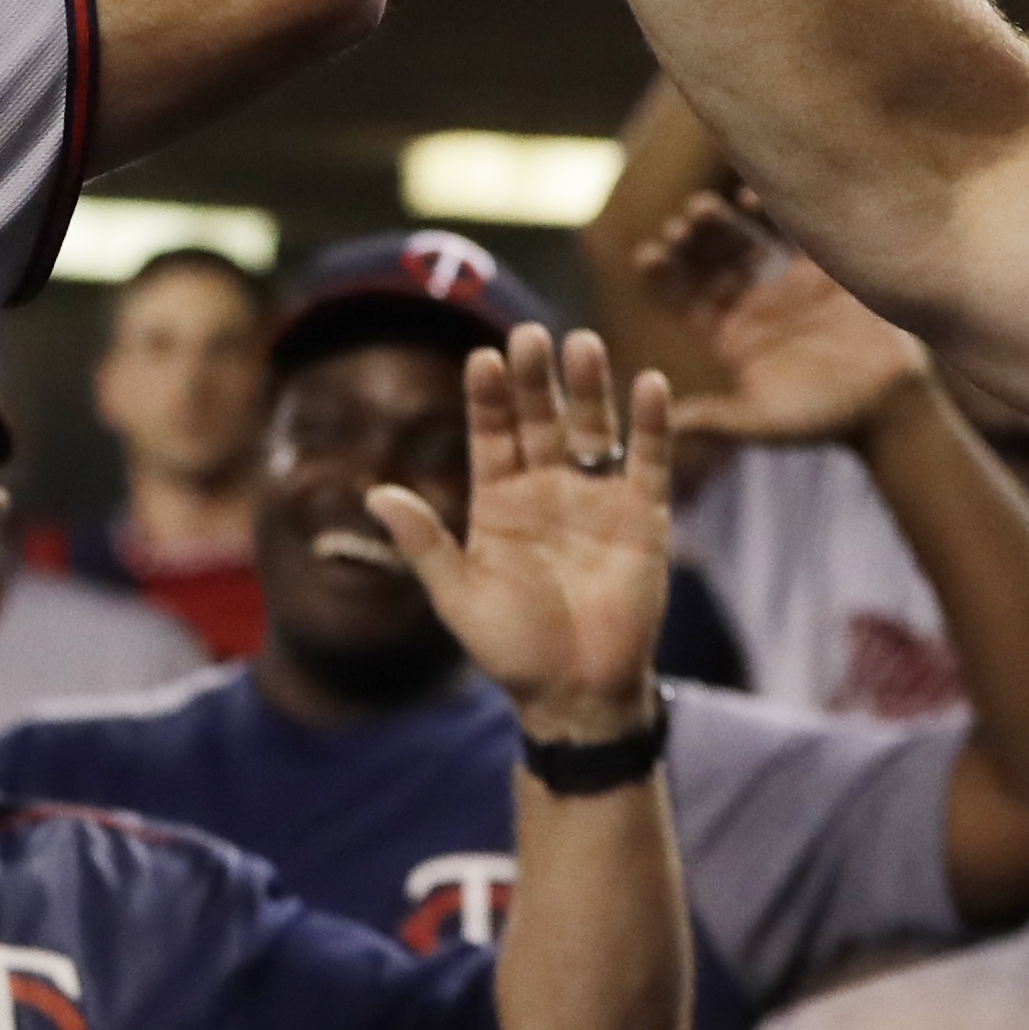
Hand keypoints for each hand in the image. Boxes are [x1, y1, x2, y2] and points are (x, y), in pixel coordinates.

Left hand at [368, 325, 670, 744]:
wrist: (576, 695)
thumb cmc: (512, 649)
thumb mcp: (458, 596)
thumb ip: (424, 543)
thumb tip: (375, 494)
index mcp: (499, 501)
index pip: (492, 434)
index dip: (488, 398)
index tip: (481, 358)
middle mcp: (547, 488)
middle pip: (540, 419)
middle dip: (535, 379)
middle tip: (530, 334)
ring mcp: (597, 498)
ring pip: (592, 428)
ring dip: (589, 388)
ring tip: (583, 344)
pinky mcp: (643, 517)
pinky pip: (649, 461)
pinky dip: (652, 425)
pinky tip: (651, 384)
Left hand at [634, 194, 928, 452]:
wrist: (891, 405)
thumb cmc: (825, 420)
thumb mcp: (766, 420)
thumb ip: (718, 419)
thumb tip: (668, 426)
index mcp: (728, 337)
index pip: (684, 299)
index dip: (664, 276)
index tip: (648, 256)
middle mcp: (751, 305)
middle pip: (709, 263)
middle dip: (692, 242)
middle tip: (680, 224)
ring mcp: (784, 283)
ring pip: (743, 241)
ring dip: (721, 223)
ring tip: (703, 208)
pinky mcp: (822, 267)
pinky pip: (790, 230)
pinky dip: (770, 212)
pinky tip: (750, 198)